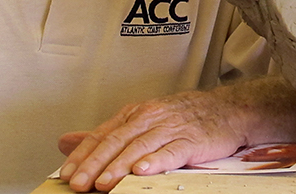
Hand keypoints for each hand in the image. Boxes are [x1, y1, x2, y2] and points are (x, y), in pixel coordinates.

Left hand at [57, 76, 295, 191]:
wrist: (230, 111)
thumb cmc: (184, 119)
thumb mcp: (142, 122)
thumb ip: (104, 134)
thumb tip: (65, 141)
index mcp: (136, 113)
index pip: (103, 133)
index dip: (83, 155)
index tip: (65, 174)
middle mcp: (151, 117)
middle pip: (118, 140)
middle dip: (96, 163)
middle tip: (78, 183)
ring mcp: (172, 127)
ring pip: (141, 146)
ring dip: (120, 166)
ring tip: (104, 183)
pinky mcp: (192, 139)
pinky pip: (172, 150)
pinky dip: (156, 160)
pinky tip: (143, 171)